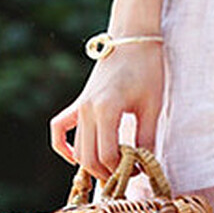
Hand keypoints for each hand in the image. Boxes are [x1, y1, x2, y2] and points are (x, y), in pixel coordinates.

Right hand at [49, 41, 164, 182]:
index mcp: (107, 108)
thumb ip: (147, 137)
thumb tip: (145, 166)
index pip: (108, 155)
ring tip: (114, 169)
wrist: (134, 36)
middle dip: (108, 173)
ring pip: (78, 149)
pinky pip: (60, 130)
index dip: (124, 170)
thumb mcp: (153, 104)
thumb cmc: (147, 66)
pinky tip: (76, 158)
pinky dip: (64, 147)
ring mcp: (80, 106)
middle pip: (90, 158)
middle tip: (128, 175)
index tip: (140, 170)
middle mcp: (87, 109)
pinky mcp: (78, 102)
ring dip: (92, 165)